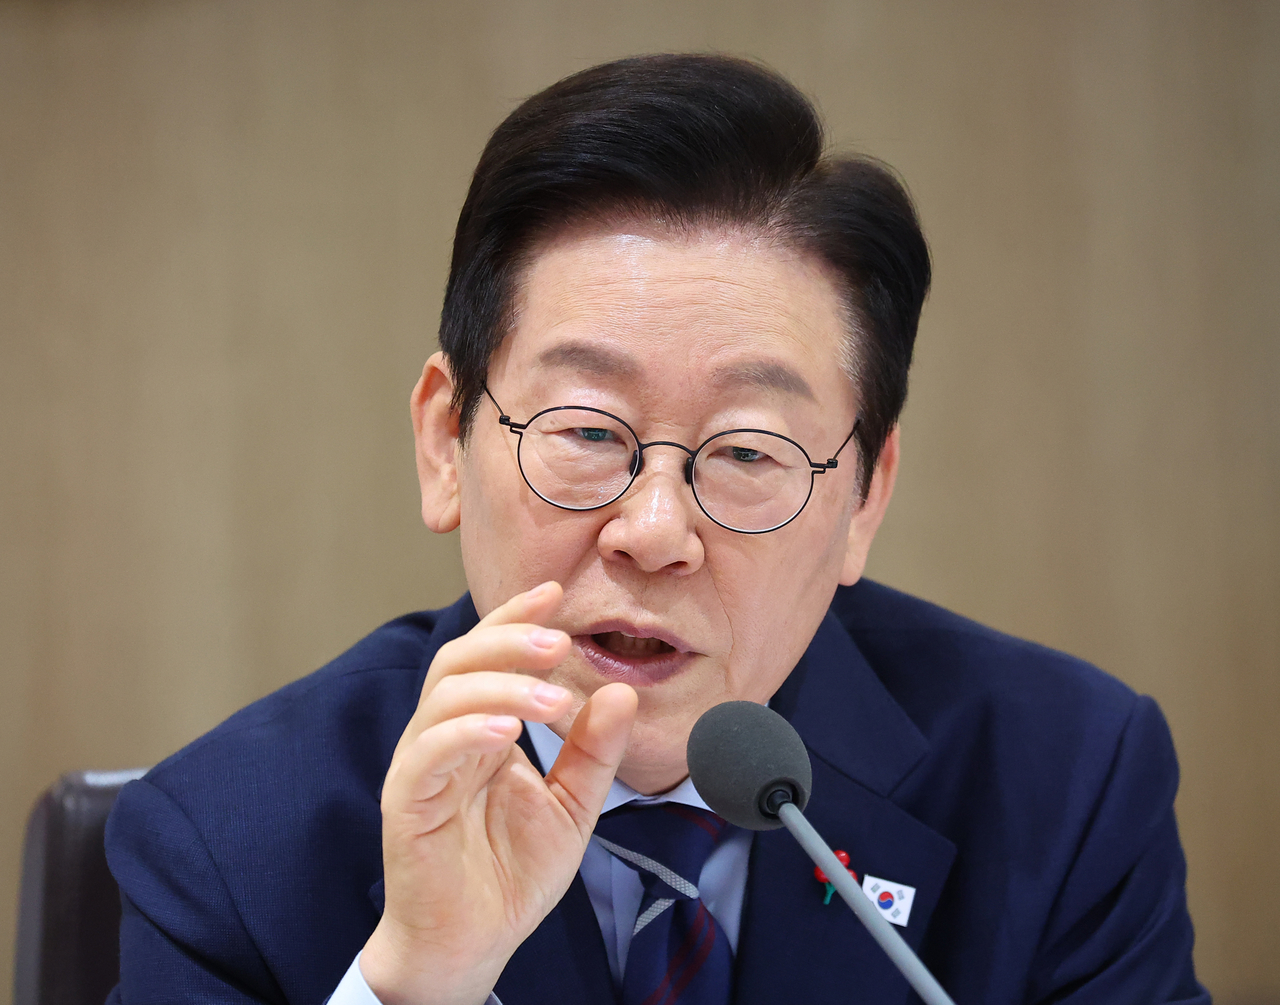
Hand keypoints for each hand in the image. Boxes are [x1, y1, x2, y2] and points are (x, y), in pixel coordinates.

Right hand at [360, 582, 637, 1004]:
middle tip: (559, 638)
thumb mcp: (572, 806)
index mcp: (479, 731)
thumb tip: (621, 692)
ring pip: (445, 696)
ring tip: (553, 697)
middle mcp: (444, 739)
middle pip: (459, 660)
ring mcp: (421, 767)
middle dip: (508, 640)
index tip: (555, 592)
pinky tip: (509, 731)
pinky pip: (430, 752)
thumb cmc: (512, 874)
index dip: (516, 619)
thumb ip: (594, 752)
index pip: (487, 656)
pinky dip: (469, 730)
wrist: (472, 946)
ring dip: (501, 684)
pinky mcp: (407, 802)